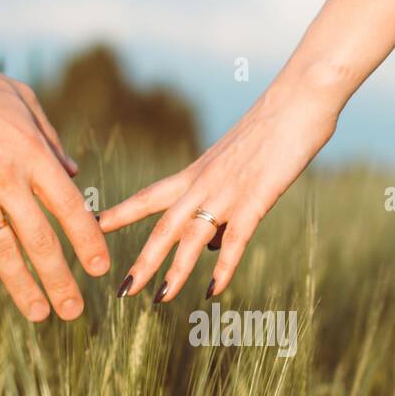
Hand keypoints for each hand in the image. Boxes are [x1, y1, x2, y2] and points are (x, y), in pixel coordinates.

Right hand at [0, 56, 108, 320]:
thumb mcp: (23, 101)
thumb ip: (51, 139)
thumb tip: (75, 173)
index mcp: (32, 155)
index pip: (70, 208)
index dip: (87, 242)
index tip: (100, 269)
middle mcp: (5, 179)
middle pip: (40, 240)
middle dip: (60, 279)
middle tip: (73, 311)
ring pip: (1, 251)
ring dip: (21, 287)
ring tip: (38, 314)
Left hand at [99, 84, 337, 301]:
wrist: (301, 96)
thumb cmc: (276, 127)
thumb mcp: (238, 166)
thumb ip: (220, 207)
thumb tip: (207, 247)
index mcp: (197, 172)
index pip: (150, 196)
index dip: (121, 213)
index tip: (93, 228)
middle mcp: (204, 183)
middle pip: (163, 227)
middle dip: (142, 261)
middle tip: (122, 291)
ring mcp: (228, 191)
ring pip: (191, 237)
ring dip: (174, 271)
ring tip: (159, 299)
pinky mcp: (255, 198)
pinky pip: (234, 240)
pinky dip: (223, 269)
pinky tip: (212, 291)